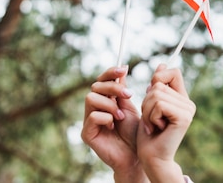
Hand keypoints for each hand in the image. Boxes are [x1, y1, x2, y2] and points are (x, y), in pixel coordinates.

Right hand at [81, 66, 145, 182]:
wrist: (136, 154)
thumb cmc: (135, 132)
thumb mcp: (131, 106)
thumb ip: (123, 90)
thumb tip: (122, 67)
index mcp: (105, 100)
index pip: (102, 80)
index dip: (110, 72)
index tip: (124, 69)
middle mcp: (94, 108)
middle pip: (95, 86)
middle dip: (113, 88)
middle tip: (129, 95)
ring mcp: (89, 120)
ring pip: (91, 98)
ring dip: (110, 104)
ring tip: (121, 116)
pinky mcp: (87, 133)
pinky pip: (92, 116)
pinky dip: (105, 117)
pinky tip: (113, 125)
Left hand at [137, 64, 195, 182]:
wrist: (153, 158)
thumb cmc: (149, 135)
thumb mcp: (149, 106)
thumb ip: (156, 87)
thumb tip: (161, 64)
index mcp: (182, 98)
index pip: (173, 72)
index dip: (159, 77)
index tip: (150, 93)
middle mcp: (188, 102)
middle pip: (159, 84)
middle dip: (146, 102)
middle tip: (151, 119)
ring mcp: (188, 109)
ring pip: (156, 94)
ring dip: (147, 111)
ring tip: (152, 125)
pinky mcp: (183, 117)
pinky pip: (159, 105)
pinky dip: (151, 117)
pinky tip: (156, 128)